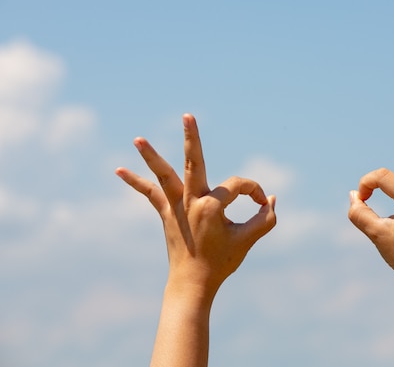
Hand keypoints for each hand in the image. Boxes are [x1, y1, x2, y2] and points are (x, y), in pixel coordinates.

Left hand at [115, 114, 276, 297]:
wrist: (192, 284)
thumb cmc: (222, 262)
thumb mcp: (248, 240)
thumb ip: (265, 218)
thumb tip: (270, 199)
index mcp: (212, 206)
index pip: (238, 186)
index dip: (254, 192)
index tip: (261, 205)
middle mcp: (191, 202)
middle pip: (193, 162)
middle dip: (192, 138)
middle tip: (187, 115)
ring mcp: (175, 207)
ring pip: (163, 176)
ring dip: (150, 156)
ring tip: (136, 139)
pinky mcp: (166, 214)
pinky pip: (150, 194)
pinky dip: (136, 182)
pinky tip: (119, 170)